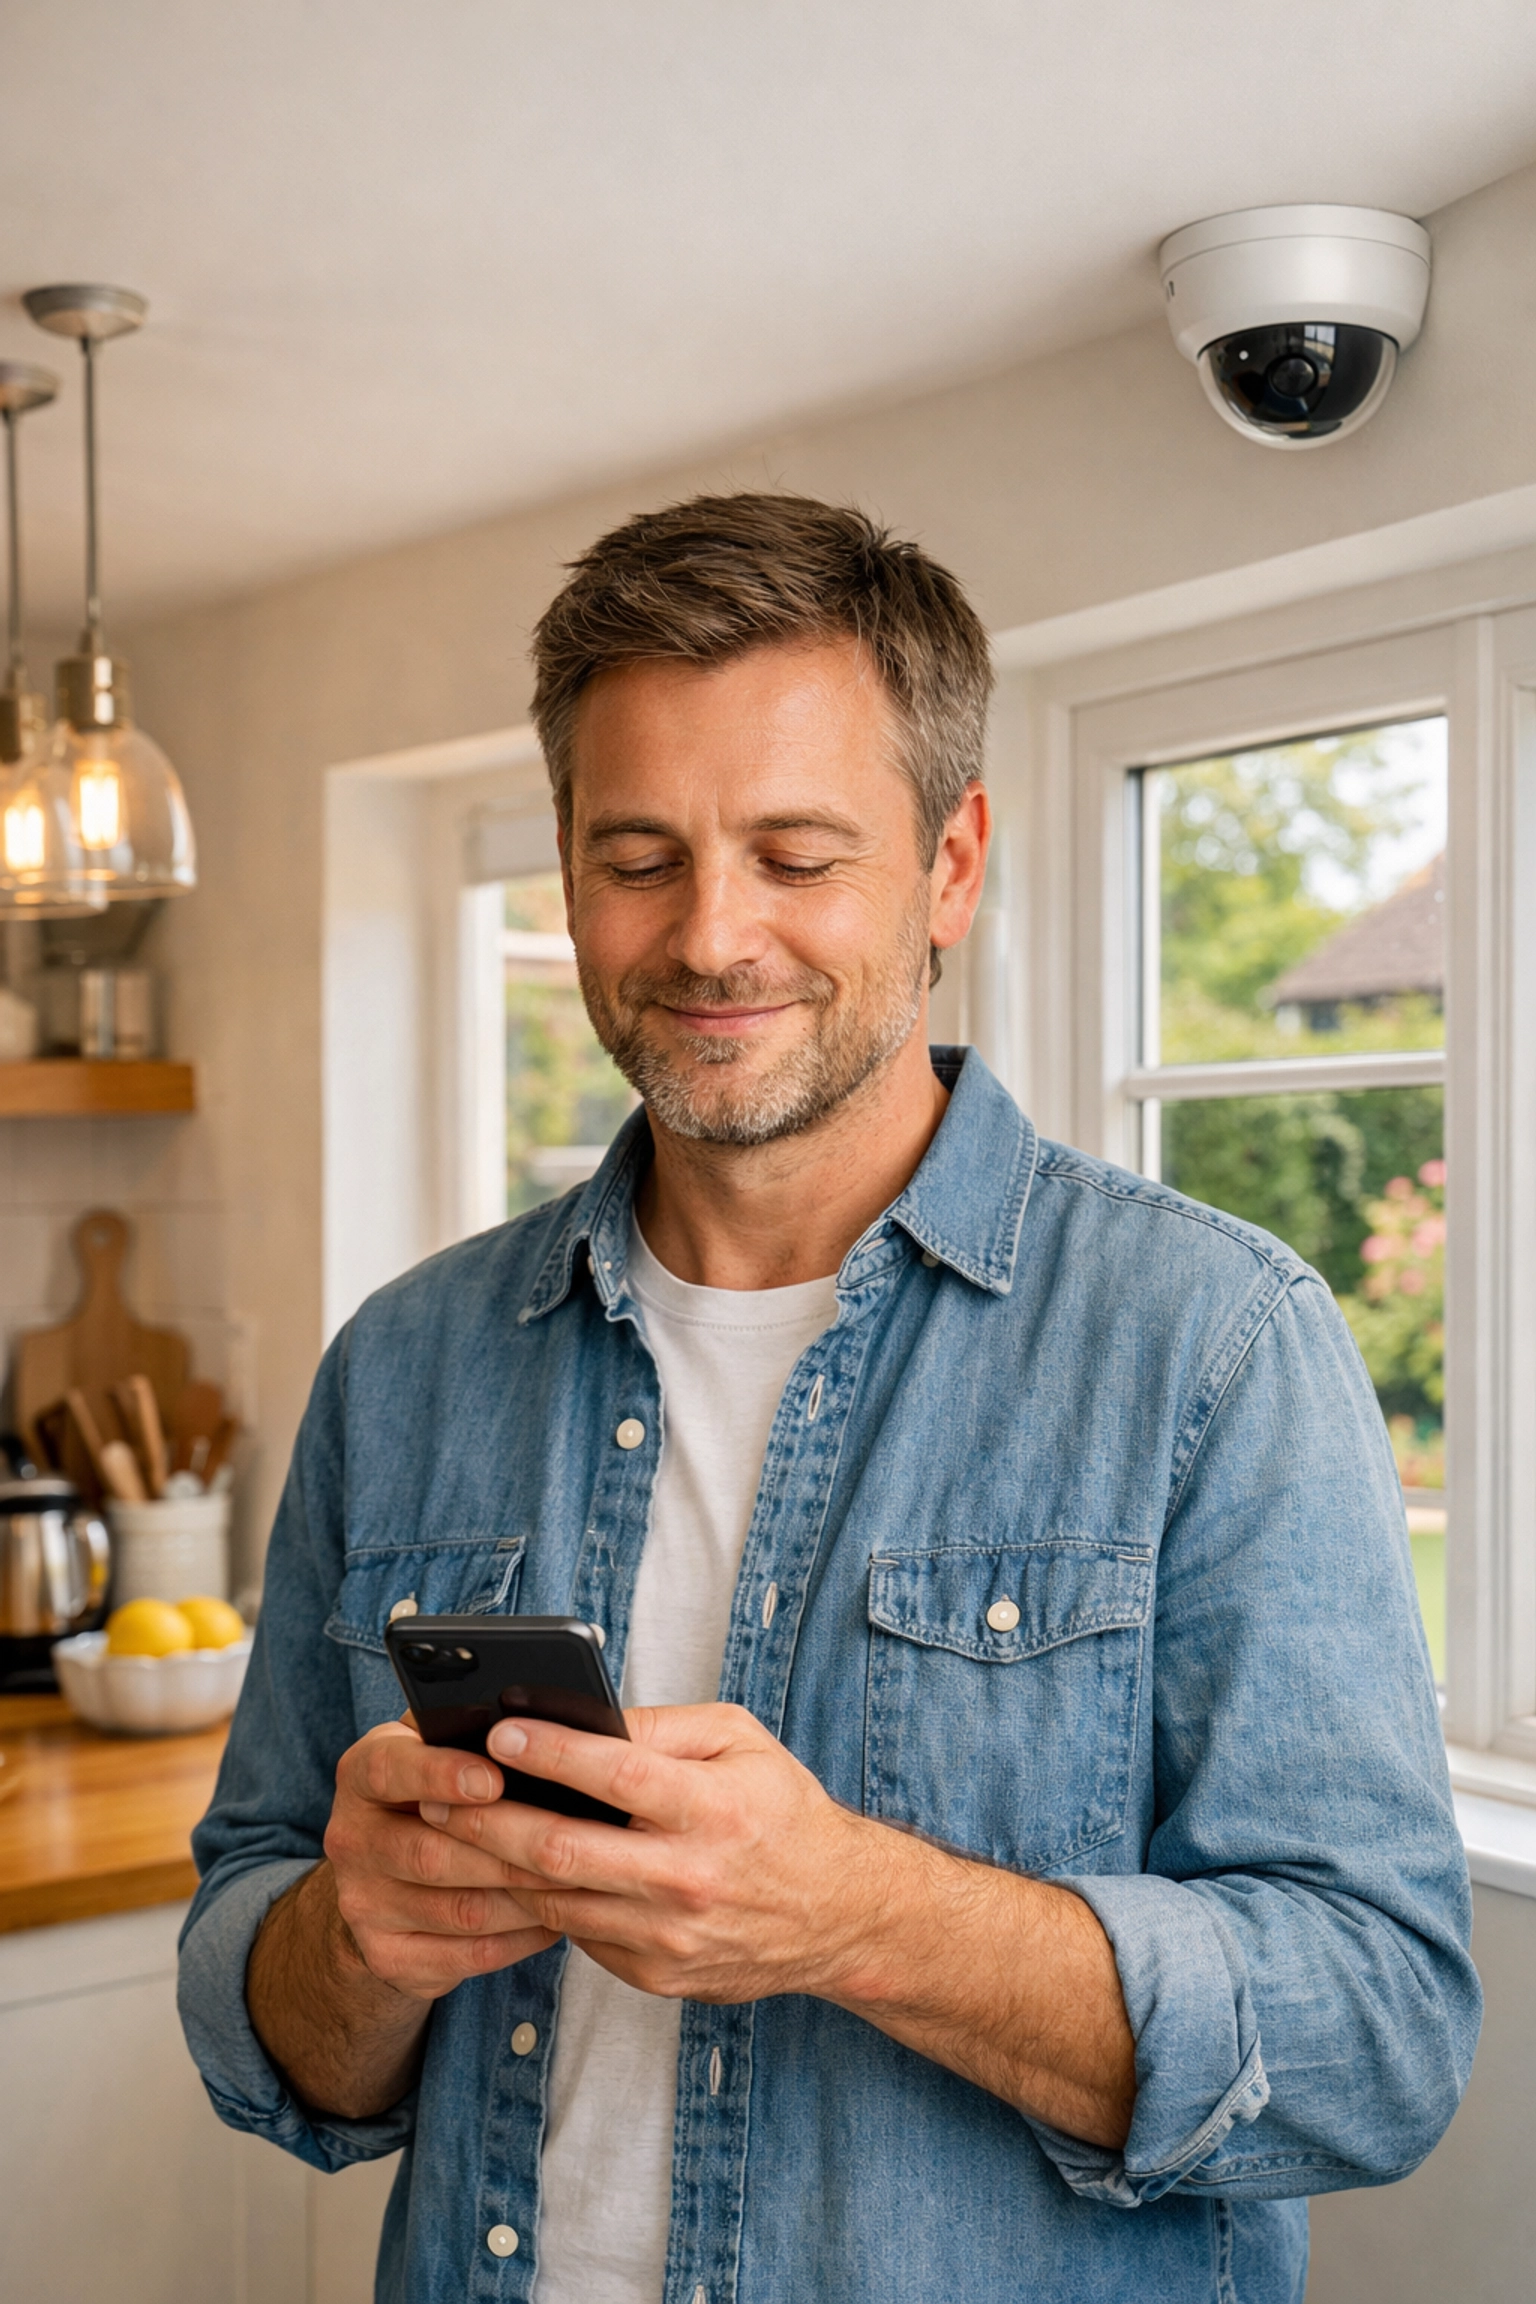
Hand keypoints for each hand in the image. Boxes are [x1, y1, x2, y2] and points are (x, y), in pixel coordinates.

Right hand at [323, 1717, 559, 2000]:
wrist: (385, 1880)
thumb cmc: (434, 1794)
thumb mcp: (436, 1750)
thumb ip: (469, 1734)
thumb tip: (539, 1727)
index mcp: (362, 1773)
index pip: (390, 1770)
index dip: (441, 1774)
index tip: (494, 1779)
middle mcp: (351, 1839)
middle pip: (431, 1853)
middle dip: (509, 1850)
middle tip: (570, 1843)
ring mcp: (362, 1904)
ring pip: (459, 1909)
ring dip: (524, 1898)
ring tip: (576, 1881)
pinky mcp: (387, 1956)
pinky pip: (466, 1955)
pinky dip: (519, 1939)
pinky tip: (554, 1919)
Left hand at [423, 1701, 1136, 2146]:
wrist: (837, 1916)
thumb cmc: (781, 1810)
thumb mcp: (741, 1742)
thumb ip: (665, 1727)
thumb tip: (584, 1716)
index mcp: (712, 1808)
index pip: (614, 1776)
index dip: (549, 1752)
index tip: (495, 1730)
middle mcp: (687, 1877)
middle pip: (559, 1851)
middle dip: (484, 1820)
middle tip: (431, 1791)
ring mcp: (667, 1936)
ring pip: (552, 1900)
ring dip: (489, 1867)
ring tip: (441, 1831)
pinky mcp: (654, 1974)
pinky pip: (576, 1934)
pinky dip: (532, 1902)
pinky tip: (498, 1873)